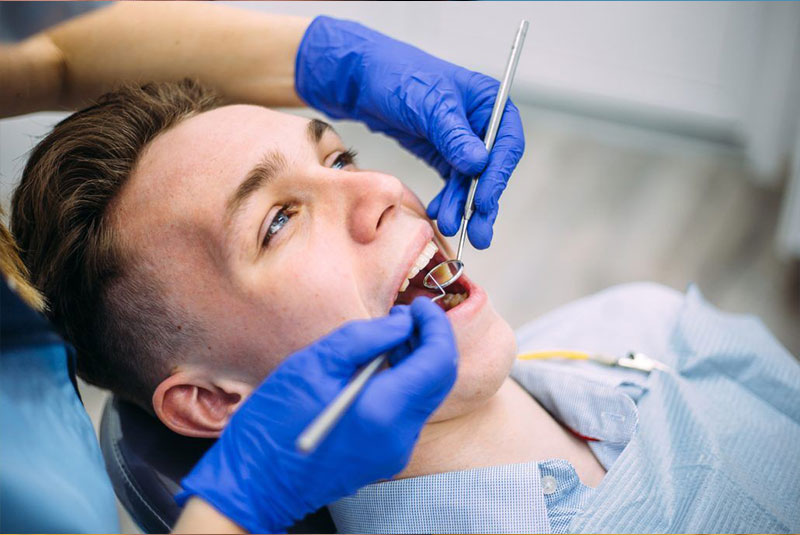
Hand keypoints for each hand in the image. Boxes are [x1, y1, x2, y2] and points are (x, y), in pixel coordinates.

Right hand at [176, 298, 457, 532]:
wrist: (255, 482)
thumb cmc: (274, 420)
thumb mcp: (315, 363)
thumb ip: (366, 337)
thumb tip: (403, 323)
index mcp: (385, 410)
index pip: (439, 360)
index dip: (435, 325)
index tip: (418, 304)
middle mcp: (401, 435)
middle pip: (440, 378)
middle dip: (430, 340)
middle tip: (405, 314)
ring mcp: (396, 450)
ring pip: (427, 394)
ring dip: (418, 360)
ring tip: (389, 336)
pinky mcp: (387, 457)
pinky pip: (409, 411)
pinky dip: (405, 382)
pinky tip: (380, 366)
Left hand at [295, 16, 524, 248]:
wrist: (360, 79)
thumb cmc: (396, 76)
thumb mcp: (426, 103)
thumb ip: (453, 134)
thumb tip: (479, 164)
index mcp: (488, 101)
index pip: (506, 143)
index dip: (498, 175)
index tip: (483, 201)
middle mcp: (480, 122)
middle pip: (492, 168)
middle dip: (483, 202)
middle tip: (479, 233)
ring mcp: (462, 140)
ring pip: (471, 181)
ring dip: (463, 206)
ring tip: (451, 227)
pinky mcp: (443, 153)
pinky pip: (452, 183)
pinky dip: (449, 200)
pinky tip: (440, 214)